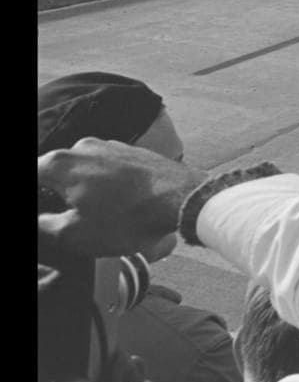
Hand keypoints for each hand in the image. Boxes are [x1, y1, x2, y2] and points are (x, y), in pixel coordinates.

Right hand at [38, 138, 206, 257]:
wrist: (183, 198)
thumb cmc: (127, 218)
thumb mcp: (75, 235)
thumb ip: (44, 226)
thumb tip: (39, 220)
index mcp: (59, 163)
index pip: (31, 175)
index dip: (36, 198)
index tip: (45, 215)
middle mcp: (82, 146)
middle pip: (53, 171)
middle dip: (52, 194)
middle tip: (63, 218)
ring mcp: (110, 146)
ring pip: (82, 168)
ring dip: (79, 188)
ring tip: (91, 213)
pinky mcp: (132, 151)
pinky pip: (105, 167)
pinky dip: (102, 183)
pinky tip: (113, 202)